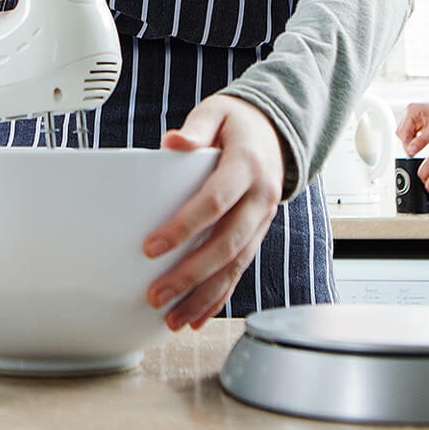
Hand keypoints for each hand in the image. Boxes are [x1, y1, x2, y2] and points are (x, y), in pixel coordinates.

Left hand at [143, 95, 284, 330]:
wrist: (277, 132)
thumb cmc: (238, 123)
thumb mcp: (218, 111)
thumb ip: (197, 127)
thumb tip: (173, 142)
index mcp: (247, 166)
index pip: (215, 202)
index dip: (184, 227)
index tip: (151, 247)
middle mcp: (261, 198)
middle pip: (226, 244)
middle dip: (190, 274)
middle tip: (155, 293)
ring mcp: (263, 219)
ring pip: (236, 266)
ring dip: (203, 295)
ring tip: (172, 318)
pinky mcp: (259, 234)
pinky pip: (241, 270)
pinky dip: (220, 296)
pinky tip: (197, 317)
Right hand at [397, 98, 428, 155]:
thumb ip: (422, 141)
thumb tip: (410, 151)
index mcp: (412, 110)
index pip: (402, 131)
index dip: (406, 144)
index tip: (411, 154)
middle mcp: (410, 111)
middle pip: (402, 132)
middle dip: (408, 143)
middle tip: (415, 154)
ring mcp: (414, 116)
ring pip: (406, 133)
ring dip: (412, 142)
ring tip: (420, 149)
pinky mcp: (419, 120)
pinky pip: (412, 133)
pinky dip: (416, 140)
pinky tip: (422, 144)